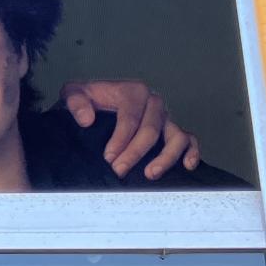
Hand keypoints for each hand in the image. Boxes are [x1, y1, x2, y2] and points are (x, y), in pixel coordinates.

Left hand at [59, 78, 201, 178]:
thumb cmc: (87, 101)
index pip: (130, 118)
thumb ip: (76, 102)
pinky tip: (186, 166)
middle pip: (150, 130)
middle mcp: (153, 102)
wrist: (93, 106)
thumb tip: (86, 119)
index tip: (108, 158)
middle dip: (134, 153)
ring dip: (165, 157)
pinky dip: (191, 152)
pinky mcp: (172, 131)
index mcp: (133, 91)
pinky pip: (189, 140)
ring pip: (176, 136)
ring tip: (150, 174)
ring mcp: (165, 117)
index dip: (120, 140)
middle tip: (119, 171)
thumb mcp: (74, 94)